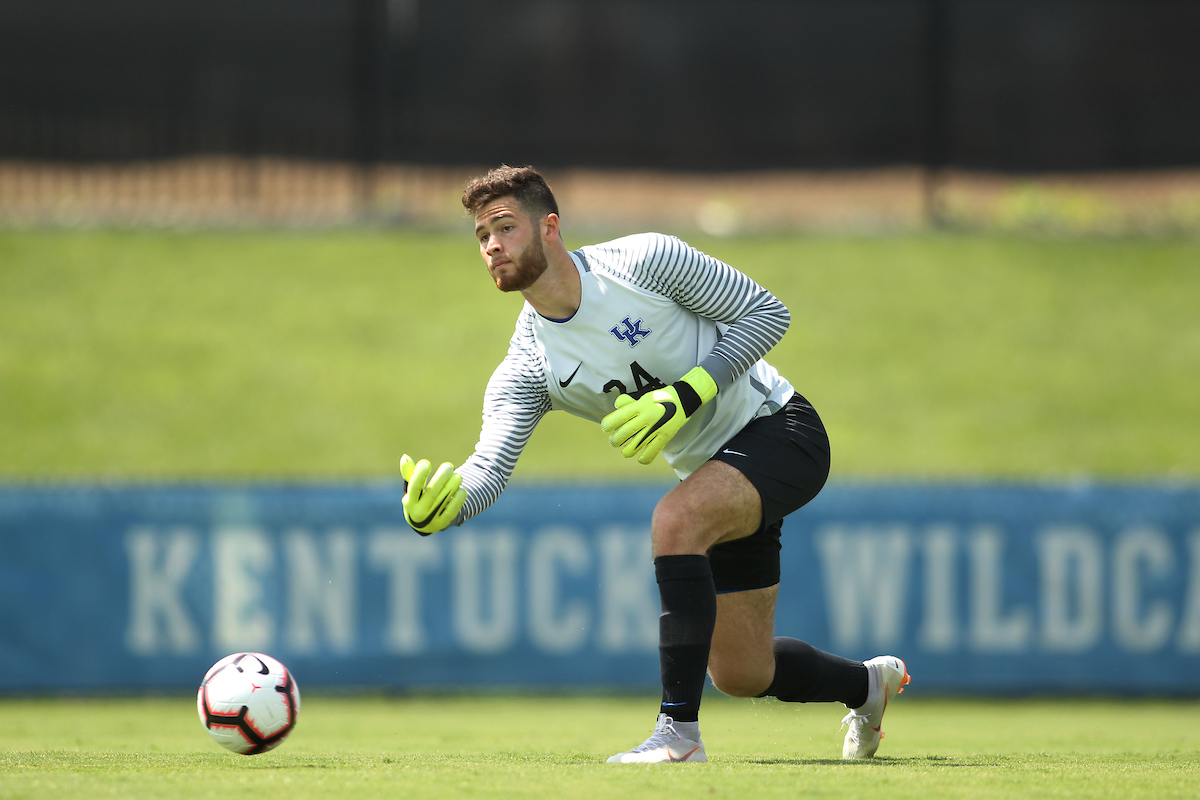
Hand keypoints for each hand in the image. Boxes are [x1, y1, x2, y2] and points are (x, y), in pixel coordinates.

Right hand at [399, 454, 466, 534]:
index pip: (414, 487)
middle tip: (449, 466)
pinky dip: (458, 500)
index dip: (419, 474)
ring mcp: (431, 519)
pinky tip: (462, 490)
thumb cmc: (418, 499)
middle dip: (441, 477)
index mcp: (409, 502)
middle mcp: (419, 511)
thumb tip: (405, 457)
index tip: (426, 463)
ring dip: (452, 486)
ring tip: (458, 476)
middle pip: (432, 492)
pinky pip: (452, 511)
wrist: (425, 524)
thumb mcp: (412, 489)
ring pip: (443, 500)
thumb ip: (410, 473)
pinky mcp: (443, 523)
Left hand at [600, 367, 717, 464]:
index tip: (606, 428)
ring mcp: (656, 428)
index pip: (618, 418)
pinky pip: (651, 452)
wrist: (683, 399)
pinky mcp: (664, 437)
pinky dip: (643, 458)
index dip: (608, 425)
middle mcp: (646, 417)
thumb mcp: (643, 396)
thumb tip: (616, 406)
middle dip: (615, 440)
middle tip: (615, 440)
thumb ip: (628, 402)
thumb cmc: (660, 398)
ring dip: (626, 450)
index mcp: (640, 406)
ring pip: (634, 447)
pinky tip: (640, 458)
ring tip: (626, 449)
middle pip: (623, 434)